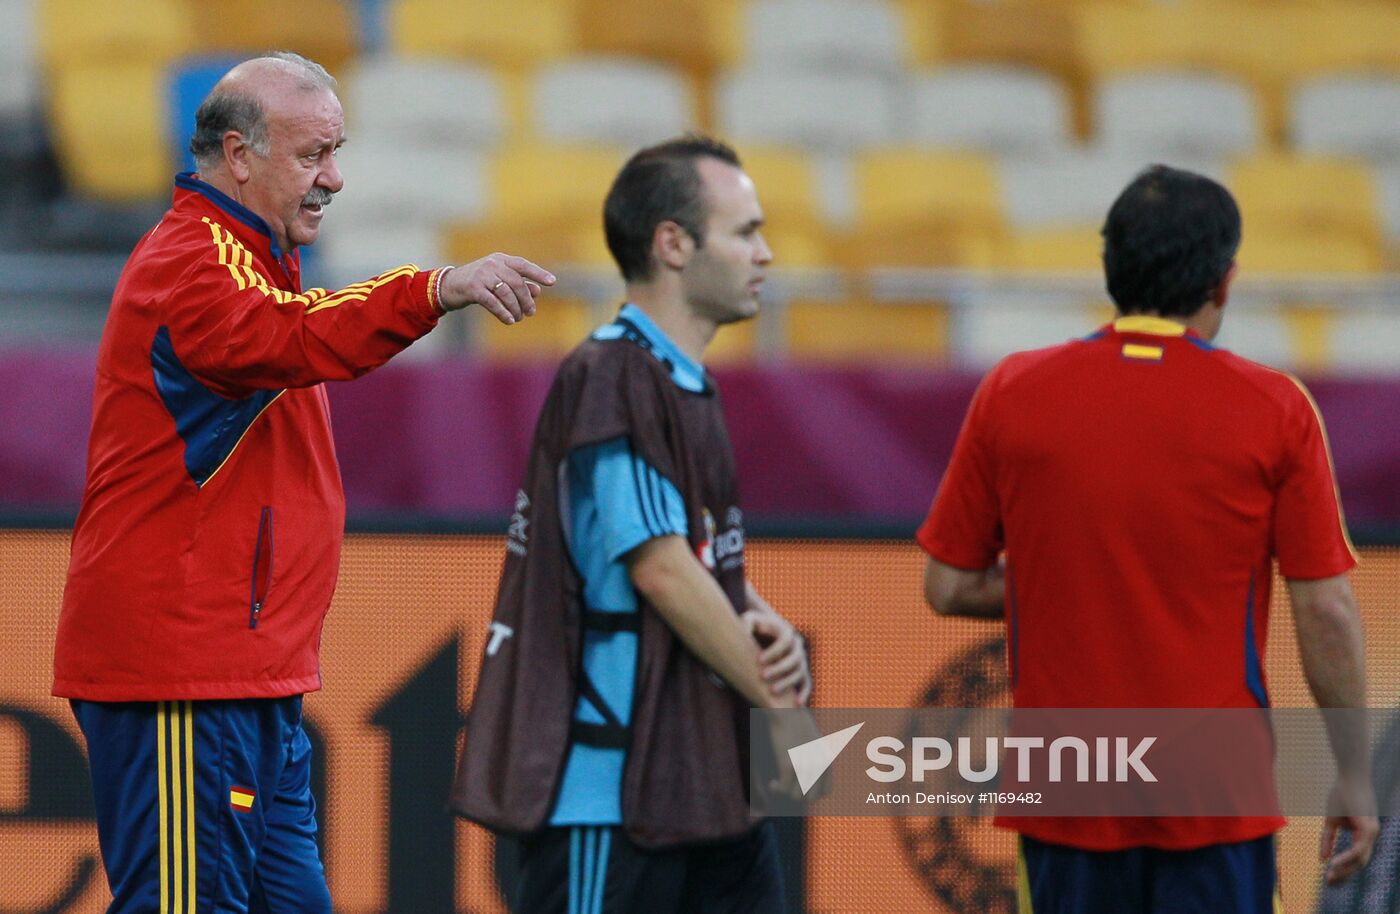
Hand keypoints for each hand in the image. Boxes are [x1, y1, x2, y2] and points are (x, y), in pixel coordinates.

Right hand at [439, 253, 555, 322]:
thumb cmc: (478, 283)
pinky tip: (509, 321)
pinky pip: (492, 302)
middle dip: (526, 299)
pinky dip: (503, 312)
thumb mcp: (498, 280)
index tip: (552, 282)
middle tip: (530, 312)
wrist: (449, 285)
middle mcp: (492, 264)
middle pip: (517, 282)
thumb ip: (517, 284)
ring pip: (506, 293)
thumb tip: (537, 291)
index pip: (523, 265)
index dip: (538, 273)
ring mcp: (482, 275)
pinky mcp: (473, 289)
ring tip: (518, 318)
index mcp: (500, 260)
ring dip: (515, 308)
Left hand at [743, 609, 811, 705]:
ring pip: (799, 672)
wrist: (765, 632)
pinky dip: (804, 693)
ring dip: (787, 682)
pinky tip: (797, 704)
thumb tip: (745, 633)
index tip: (759, 659)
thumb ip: (747, 622)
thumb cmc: (755, 625)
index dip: (774, 651)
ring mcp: (800, 660)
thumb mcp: (750, 619)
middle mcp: (797, 646)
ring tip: (772, 691)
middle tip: (763, 676)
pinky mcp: (800, 672)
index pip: (785, 641)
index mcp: (787, 632)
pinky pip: (807, 683)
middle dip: (779, 668)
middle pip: (794, 658)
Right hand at [765, 707, 824, 802]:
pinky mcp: (789, 764)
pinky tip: (772, 784)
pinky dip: (776, 788)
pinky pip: (783, 788)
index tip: (800, 789)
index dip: (812, 794)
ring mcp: (805, 765)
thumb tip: (809, 782)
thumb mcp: (815, 743)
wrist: (786, 711)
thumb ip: (817, 761)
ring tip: (779, 784)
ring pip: (796, 796)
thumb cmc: (797, 725)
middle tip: (788, 788)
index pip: (826, 792)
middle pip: (811, 797)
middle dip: (798, 795)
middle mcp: (819, 765)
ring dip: (786, 792)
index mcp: (828, 761)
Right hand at [1320, 776, 1377, 884]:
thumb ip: (1327, 839)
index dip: (1343, 869)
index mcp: (1363, 834)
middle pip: (1360, 863)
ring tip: (1329, 877)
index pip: (1356, 858)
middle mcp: (1371, 836)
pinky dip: (1346, 858)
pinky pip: (1358, 849)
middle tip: (1328, 883)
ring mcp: (1372, 833)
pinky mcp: (1368, 828)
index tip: (1327, 878)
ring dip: (1345, 870)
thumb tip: (1322, 859)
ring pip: (1361, 860)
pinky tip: (1333, 863)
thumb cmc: (1341, 794)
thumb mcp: (1331, 820)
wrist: (1350, 775)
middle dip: (1344, 875)